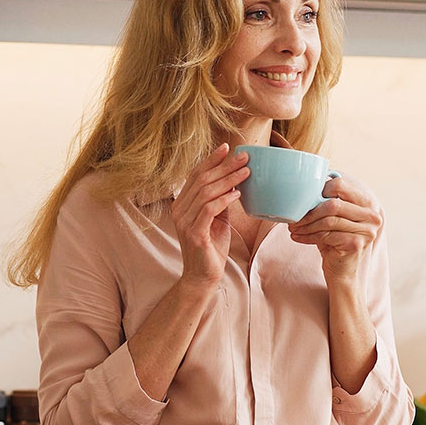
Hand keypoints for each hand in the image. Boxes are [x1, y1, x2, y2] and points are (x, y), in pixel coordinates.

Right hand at [171, 143, 249, 288]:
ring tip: (246, 172)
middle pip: (202, 180)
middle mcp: (179, 210)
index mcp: (182, 204)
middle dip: (224, 166)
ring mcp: (184, 221)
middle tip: (244, 157)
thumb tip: (233, 182)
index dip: (211, 160)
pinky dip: (224, 199)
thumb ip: (220, 201)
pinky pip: (209, 210)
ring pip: (206, 192)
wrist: (203, 276)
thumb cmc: (211, 247)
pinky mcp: (194, 233)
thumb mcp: (217, 219)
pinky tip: (238, 194)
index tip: (228, 147)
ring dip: (228, 180)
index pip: (195, 175)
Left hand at [288, 174, 383, 283]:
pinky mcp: (356, 244)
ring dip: (306, 225)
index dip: (320, 190)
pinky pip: (326, 235)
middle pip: (333, 204)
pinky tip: (297, 237)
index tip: (305, 200)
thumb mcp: (333, 219)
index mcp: (367, 203)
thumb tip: (305, 188)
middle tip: (294, 218)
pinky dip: (308, 236)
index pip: (341, 185)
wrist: (342, 272)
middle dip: (309, 211)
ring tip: (293, 228)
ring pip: (328, 220)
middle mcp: (371, 215)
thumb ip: (327, 202)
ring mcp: (366, 230)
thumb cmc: (335, 242)